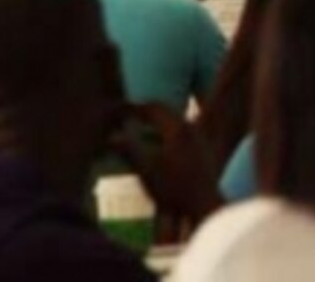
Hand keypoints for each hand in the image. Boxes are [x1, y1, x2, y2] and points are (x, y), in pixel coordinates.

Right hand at [112, 103, 218, 224]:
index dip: (135, 108)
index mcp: (178, 130)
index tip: (119, 110)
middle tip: (126, 115)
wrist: (204, 206)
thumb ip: (129, 150)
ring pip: (174, 123)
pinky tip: (154, 145)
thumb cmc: (174, 189)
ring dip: (155, 123)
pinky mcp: (203, 150)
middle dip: (145, 113)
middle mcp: (192, 129)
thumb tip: (111, 137)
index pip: (155, 108)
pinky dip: (165, 133)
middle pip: (166, 113)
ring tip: (137, 128)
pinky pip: (181, 133)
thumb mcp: (146, 171)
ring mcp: (200, 138)